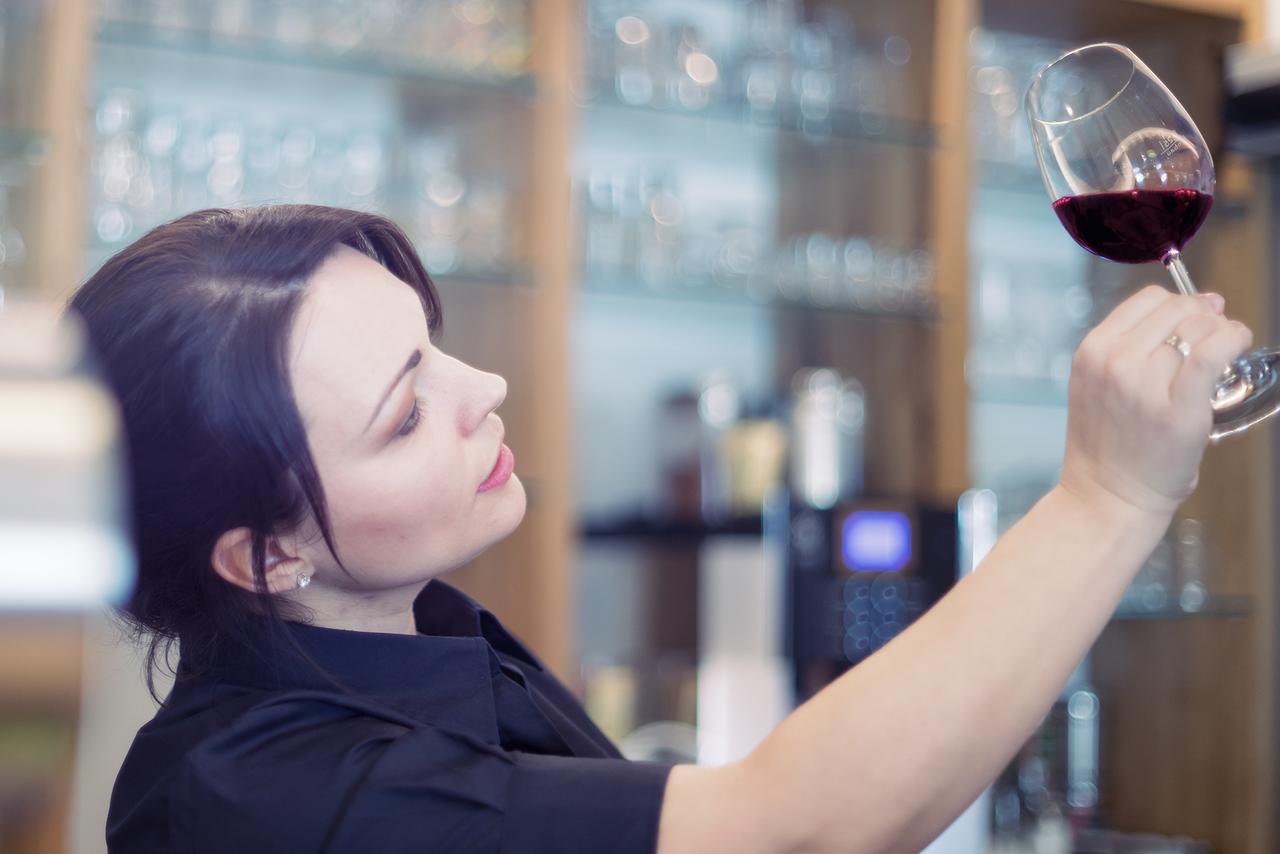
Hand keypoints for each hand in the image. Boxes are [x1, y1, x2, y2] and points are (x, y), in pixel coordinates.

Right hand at [1058, 285, 1252, 521]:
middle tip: (1212, 335)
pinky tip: (1239, 342)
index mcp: (1092, 352)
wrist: (1106, 496)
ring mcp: (1144, 384)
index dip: (1179, 304)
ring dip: (1219, 331)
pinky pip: (1214, 352)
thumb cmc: (1108, 446)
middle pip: (1176, 309)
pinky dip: (1233, 339)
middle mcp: (1114, 362)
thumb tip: (1204, 303)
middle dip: (1201, 315)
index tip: (1193, 318)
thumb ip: (1132, 346)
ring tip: (1223, 348)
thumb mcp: (1097, 384)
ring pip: (1198, 328)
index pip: (1148, 301)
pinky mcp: (1178, 408)